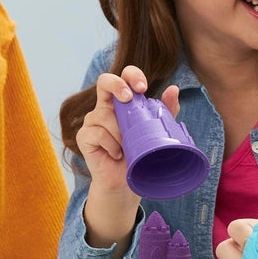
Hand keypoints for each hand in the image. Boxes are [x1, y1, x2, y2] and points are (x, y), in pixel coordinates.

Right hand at [75, 66, 179, 192]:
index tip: (143, 88)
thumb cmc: (140, 154)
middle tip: (129, 98)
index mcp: (121, 102)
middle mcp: (105, 107)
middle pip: (104, 81)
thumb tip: (173, 89)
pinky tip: (116, 154)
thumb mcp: (155, 131)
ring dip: (119, 132)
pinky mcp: (84, 136)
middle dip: (117, 86)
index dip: (131, 75)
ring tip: (127, 147)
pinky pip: (97, 133)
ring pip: (104, 115)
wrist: (126, 182)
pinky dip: (111, 145)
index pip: (123, 77)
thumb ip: (164, 111)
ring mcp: (92, 121)